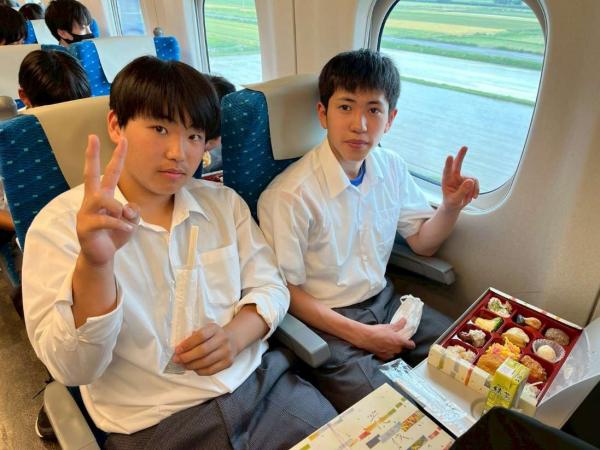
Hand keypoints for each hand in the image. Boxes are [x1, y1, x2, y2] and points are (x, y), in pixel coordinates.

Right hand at [76, 135, 138, 266]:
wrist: (101, 255)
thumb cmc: (115, 234)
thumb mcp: (131, 220)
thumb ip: (134, 210)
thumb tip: (127, 207)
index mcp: (103, 196)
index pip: (110, 172)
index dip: (117, 157)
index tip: (123, 139)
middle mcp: (92, 200)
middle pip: (90, 174)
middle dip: (91, 155)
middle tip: (92, 137)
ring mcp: (86, 213)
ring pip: (102, 199)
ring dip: (117, 207)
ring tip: (125, 218)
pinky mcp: (85, 227)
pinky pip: (106, 220)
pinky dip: (120, 224)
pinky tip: (127, 229)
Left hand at [173, 323, 237, 375]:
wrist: (232, 340)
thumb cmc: (213, 336)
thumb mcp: (206, 330)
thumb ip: (194, 337)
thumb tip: (180, 350)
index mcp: (215, 329)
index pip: (200, 336)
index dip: (187, 344)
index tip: (177, 350)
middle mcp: (223, 339)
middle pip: (203, 350)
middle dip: (187, 357)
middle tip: (177, 360)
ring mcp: (227, 352)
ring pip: (206, 362)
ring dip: (191, 365)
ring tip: (183, 365)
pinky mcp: (228, 363)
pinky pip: (211, 370)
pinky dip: (199, 371)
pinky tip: (193, 368)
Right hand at [354, 318, 415, 360]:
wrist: (366, 338)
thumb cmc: (378, 331)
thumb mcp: (389, 326)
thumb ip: (399, 324)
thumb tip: (405, 320)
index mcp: (399, 342)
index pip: (411, 345)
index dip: (411, 343)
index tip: (408, 341)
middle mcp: (396, 349)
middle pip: (402, 348)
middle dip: (399, 345)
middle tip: (394, 339)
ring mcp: (390, 354)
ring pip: (395, 352)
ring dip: (393, 349)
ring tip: (387, 343)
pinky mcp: (383, 357)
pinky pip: (388, 355)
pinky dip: (387, 352)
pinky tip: (382, 347)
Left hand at [441, 146, 479, 210]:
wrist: (454, 206)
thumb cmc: (451, 203)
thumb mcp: (455, 200)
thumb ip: (462, 191)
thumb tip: (470, 181)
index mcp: (446, 181)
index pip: (447, 171)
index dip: (448, 164)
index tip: (449, 156)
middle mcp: (453, 176)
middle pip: (458, 164)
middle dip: (461, 155)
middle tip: (465, 147)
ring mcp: (462, 178)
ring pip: (472, 180)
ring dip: (472, 191)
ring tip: (468, 199)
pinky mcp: (469, 181)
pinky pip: (476, 183)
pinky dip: (476, 191)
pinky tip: (473, 197)